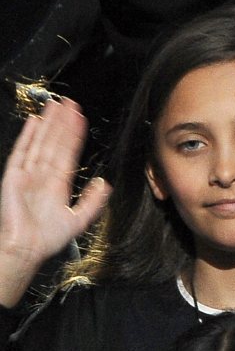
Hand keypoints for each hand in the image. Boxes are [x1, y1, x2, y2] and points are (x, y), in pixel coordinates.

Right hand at [0, 98, 109, 306]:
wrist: (27, 248)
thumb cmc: (49, 238)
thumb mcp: (79, 220)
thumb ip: (92, 202)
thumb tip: (104, 183)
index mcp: (58, 184)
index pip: (68, 153)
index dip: (74, 136)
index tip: (80, 118)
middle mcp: (43, 176)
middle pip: (54, 143)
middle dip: (62, 123)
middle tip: (70, 102)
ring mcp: (28, 174)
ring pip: (40, 143)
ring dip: (49, 124)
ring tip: (56, 105)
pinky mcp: (14, 176)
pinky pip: (21, 153)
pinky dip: (28, 138)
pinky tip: (35, 123)